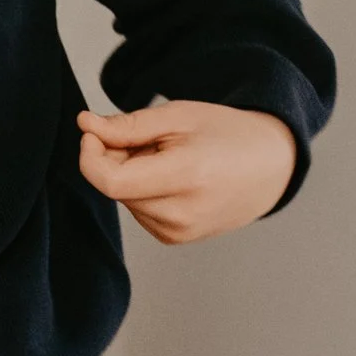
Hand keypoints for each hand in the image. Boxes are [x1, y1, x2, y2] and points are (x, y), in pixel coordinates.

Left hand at [77, 100, 295, 244]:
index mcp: (186, 177)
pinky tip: (174, 178)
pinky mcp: (174, 238)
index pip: (111, 181)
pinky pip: (138, 210)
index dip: (91, 156)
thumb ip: (128, 125)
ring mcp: (178, 231)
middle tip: (147, 140)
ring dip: (131, 175)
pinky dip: (144, 191)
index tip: (93, 132)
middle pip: (115, 188)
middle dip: (115, 159)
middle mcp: (181, 213)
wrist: (270, 166)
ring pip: (124, 199)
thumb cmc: (227, 134)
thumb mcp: (179, 117)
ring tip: (170, 159)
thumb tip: (85, 126)